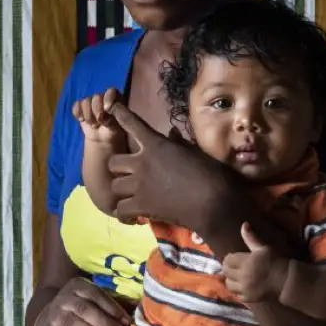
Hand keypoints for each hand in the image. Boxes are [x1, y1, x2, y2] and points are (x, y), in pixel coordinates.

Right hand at [31, 278, 129, 325]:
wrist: (47, 321)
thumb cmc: (79, 312)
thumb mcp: (92, 303)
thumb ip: (112, 306)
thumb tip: (138, 309)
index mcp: (78, 286)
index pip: (97, 295)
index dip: (113, 308)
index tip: (127, 323)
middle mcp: (64, 297)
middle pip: (85, 309)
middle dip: (105, 324)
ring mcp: (55, 314)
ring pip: (74, 323)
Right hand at [72, 88, 126, 149]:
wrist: (104, 139)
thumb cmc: (115, 131)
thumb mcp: (118, 127)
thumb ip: (113, 119)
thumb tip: (104, 111)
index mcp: (116, 99)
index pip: (111, 92)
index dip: (108, 99)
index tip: (107, 109)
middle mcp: (104, 97)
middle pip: (96, 97)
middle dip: (97, 111)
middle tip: (100, 122)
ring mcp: (92, 102)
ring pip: (86, 101)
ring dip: (88, 116)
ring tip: (94, 124)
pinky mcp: (81, 108)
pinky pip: (76, 106)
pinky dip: (77, 113)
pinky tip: (82, 120)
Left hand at [106, 103, 240, 228]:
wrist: (213, 201)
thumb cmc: (210, 173)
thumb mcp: (194, 152)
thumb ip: (178, 143)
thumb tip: (171, 132)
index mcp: (156, 144)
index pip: (132, 124)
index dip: (121, 114)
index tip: (113, 109)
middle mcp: (142, 162)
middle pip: (113, 162)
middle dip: (119, 169)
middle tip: (128, 175)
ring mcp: (139, 185)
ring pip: (114, 186)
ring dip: (122, 192)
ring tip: (131, 197)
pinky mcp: (140, 206)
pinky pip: (120, 210)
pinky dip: (124, 214)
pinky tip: (132, 216)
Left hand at [221, 223, 290, 304]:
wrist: (286, 280)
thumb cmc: (275, 261)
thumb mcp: (263, 248)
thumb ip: (251, 238)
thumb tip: (244, 224)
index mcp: (246, 262)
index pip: (228, 259)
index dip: (230, 258)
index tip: (234, 258)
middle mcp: (243, 276)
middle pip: (226, 271)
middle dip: (228, 268)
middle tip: (234, 267)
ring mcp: (245, 288)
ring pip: (228, 284)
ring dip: (231, 279)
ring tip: (237, 277)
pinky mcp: (248, 298)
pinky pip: (236, 294)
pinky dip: (237, 290)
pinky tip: (242, 286)